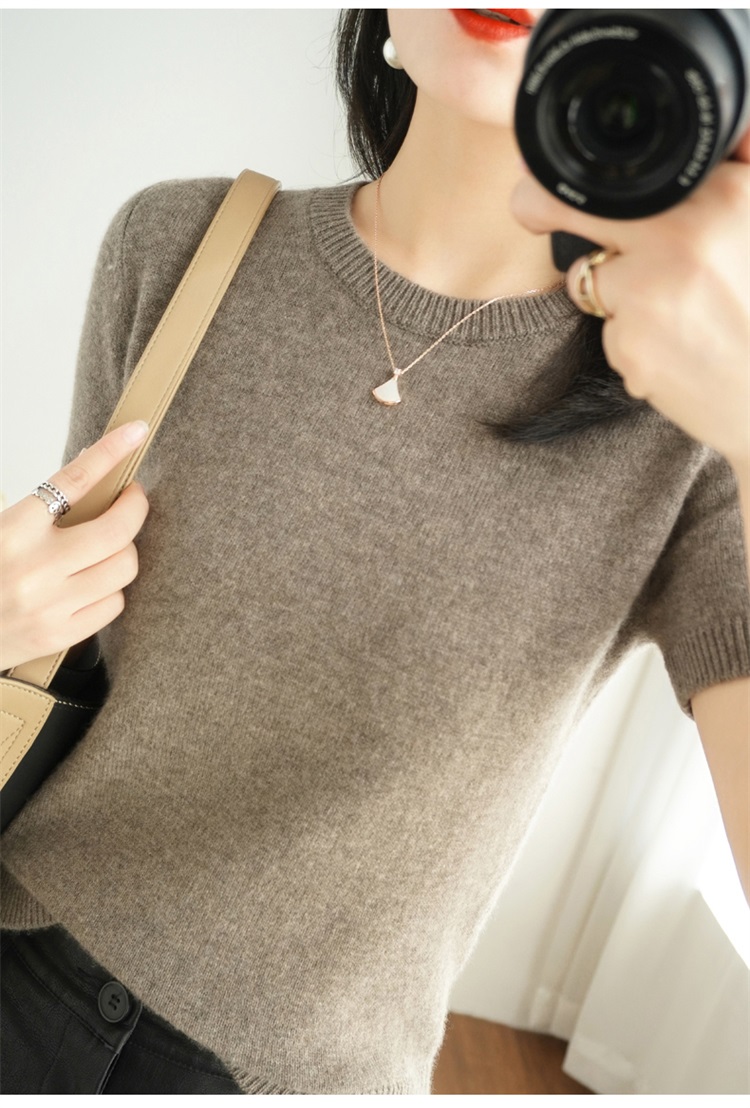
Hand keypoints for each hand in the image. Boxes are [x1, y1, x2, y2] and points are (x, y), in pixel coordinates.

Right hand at [0, 421, 149, 670]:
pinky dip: (112, 589)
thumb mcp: (1, 526)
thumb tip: (94, 466)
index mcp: (12, 529)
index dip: (111, 452)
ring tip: (108, 545)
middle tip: (132, 498)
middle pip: (116, 530)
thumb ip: (42, 505)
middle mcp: (34, 567)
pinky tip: (94, 582)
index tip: (136, 432)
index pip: (74, 480)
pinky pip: (114, 603)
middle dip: (135, 508)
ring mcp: (50, 604)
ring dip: (124, 550)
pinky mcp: (60, 634)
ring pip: (123, 567)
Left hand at [510, 127, 749, 475]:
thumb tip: (733, 114)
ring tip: (672, 312)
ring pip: (588, 277)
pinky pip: (608, 331)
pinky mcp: (632, 345)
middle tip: (531, 209)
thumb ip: (741, 168)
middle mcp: (685, 236)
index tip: (546, 172)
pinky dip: (631, 341)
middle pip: (574, 207)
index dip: (579, 173)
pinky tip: (673, 351)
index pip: (629, 170)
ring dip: (613, 292)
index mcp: (726, 195)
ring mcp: (653, 291)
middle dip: (541, 206)